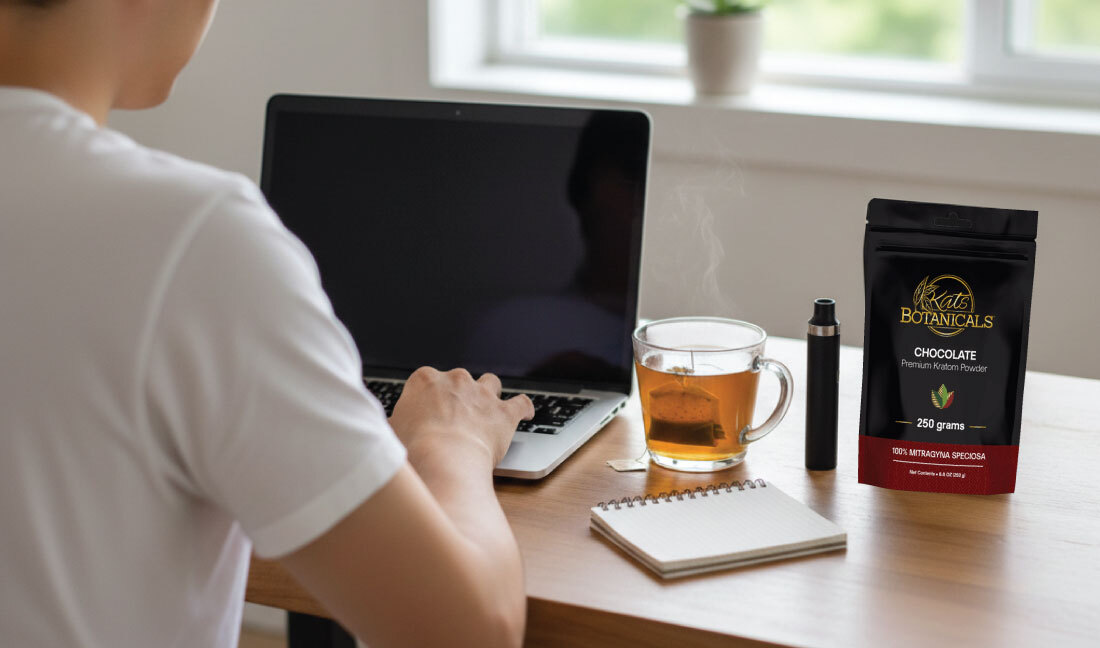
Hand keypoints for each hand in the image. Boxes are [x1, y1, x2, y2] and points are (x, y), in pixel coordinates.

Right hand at [389, 367, 533, 465]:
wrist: (444, 459)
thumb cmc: (412, 449)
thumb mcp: (390, 432)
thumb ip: (395, 422)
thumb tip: (389, 426)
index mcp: (424, 380)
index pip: (427, 381)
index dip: (429, 398)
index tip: (428, 411)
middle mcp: (455, 380)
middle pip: (459, 380)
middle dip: (458, 395)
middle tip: (454, 417)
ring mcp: (482, 394)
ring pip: (490, 383)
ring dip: (490, 394)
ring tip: (488, 408)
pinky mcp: (504, 412)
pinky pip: (521, 403)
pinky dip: (523, 408)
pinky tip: (524, 413)